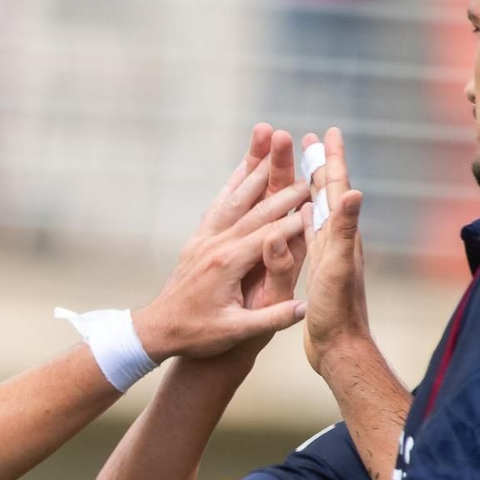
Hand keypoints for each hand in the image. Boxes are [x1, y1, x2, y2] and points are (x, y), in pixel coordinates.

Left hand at [134, 137, 309, 361]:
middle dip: (285, 189)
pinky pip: (218, 204)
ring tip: (273, 144)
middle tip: (311, 171)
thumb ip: (272, 319)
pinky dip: (233, 183)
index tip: (322, 204)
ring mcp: (204, 239)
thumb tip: (306, 308)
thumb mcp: (236, 333)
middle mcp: (215, 244)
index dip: (298, 219)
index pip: (270, 234)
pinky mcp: (197, 239)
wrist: (156, 331)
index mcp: (228, 264)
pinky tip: (244, 168)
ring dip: (256, 170)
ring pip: (234, 197)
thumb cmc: (196, 336)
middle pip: (256, 209)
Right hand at [301, 126, 374, 378]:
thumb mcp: (338, 268)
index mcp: (341, 235)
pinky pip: (307, 235)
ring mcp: (327, 255)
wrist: (338, 348)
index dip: (331, 159)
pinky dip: (300, 220)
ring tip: (300, 170)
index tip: (326, 132)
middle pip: (327, 193)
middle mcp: (337, 240)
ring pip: (316, 212)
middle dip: (318, 164)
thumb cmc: (337, 312)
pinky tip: (295, 218)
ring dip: (309, 189)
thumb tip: (355, 192)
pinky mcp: (317, 270)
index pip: (336, 188)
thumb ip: (346, 231)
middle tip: (308, 140)